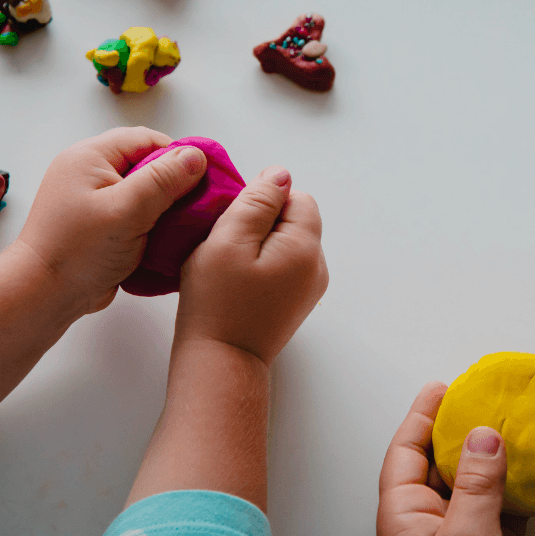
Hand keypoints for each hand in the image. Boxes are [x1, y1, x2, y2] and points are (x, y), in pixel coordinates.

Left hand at [15, 127, 206, 314]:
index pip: (145, 140)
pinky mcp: (98, 226)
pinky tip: (167, 240)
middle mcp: (89, 174)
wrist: (43, 296)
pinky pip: (133, 216)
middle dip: (174, 184)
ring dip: (164, 208)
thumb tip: (196, 155)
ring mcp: (92, 201)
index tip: (203, 179)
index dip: (177, 156)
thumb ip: (163, 180)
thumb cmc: (79, 251)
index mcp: (90, 157)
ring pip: (141, 193)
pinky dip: (152, 226)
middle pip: (144, 165)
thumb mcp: (127, 211)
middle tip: (197, 205)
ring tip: (185, 225)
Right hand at [173, 165, 327, 366]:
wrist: (220, 361)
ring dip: (257, 244)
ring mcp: (308, 287)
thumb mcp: (229, 240)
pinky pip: (281, 266)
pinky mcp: (294, 302)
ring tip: (229, 265)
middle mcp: (317, 267)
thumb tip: (280, 174)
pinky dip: (260, 265)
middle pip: (293, 219)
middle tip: (226, 245)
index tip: (233, 223)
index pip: (295, 196)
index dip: (262, 200)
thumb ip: (256, 202)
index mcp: (305, 247)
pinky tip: (237, 281)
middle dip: (260, 223)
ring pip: (284, 242)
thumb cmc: (217, 302)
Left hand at [377, 382, 534, 535]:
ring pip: (473, 480)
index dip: (422, 417)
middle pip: (439, 460)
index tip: (440, 388)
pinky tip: (530, 466)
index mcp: (403, 512)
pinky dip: (516, 485)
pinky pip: (501, 504)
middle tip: (479, 399)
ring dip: (490, 455)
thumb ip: (475, 485)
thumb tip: (483, 435)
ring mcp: (460, 532)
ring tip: (507, 423)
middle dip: (458, 430)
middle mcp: (427, 518)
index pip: (407, 450)